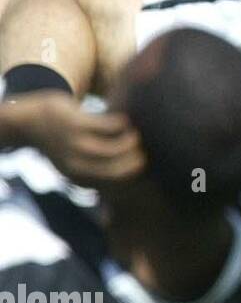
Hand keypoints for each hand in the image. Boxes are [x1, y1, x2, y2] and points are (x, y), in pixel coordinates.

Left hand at [12, 92, 143, 185]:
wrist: (32, 121)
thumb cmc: (63, 143)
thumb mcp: (77, 163)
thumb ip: (99, 170)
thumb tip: (133, 174)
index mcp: (78, 178)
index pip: (117, 183)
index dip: (135, 175)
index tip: (145, 164)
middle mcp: (76, 165)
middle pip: (119, 169)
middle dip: (138, 160)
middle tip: (145, 150)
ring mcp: (75, 144)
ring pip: (115, 148)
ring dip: (132, 141)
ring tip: (136, 135)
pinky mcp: (76, 124)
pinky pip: (110, 125)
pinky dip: (122, 123)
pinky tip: (124, 120)